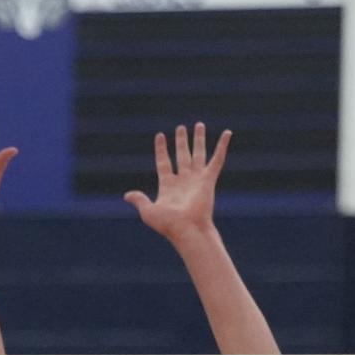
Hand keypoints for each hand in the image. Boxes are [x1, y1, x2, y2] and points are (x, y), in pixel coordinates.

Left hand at [124, 123, 231, 243]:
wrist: (187, 229)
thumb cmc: (168, 224)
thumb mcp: (149, 211)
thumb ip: (139, 200)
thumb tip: (127, 195)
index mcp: (168, 185)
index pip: (163, 162)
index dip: (161, 149)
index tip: (160, 136)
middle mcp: (183, 180)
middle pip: (182, 155)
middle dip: (181, 141)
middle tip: (181, 128)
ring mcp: (196, 179)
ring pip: (198, 154)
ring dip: (198, 139)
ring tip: (199, 125)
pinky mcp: (209, 180)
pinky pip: (217, 159)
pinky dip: (222, 146)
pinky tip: (227, 133)